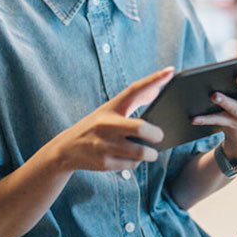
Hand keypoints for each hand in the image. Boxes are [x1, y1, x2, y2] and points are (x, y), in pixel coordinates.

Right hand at [54, 67, 171, 171]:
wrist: (67, 149)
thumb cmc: (95, 126)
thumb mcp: (110, 111)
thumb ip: (135, 101)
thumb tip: (157, 89)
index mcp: (111, 107)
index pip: (134, 90)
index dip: (153, 79)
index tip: (170, 71)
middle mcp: (106, 124)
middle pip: (141, 128)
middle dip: (156, 135)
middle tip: (159, 136)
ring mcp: (104, 144)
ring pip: (140, 152)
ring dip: (150, 154)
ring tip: (150, 152)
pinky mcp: (104, 163)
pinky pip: (131, 165)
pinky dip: (136, 163)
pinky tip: (132, 159)